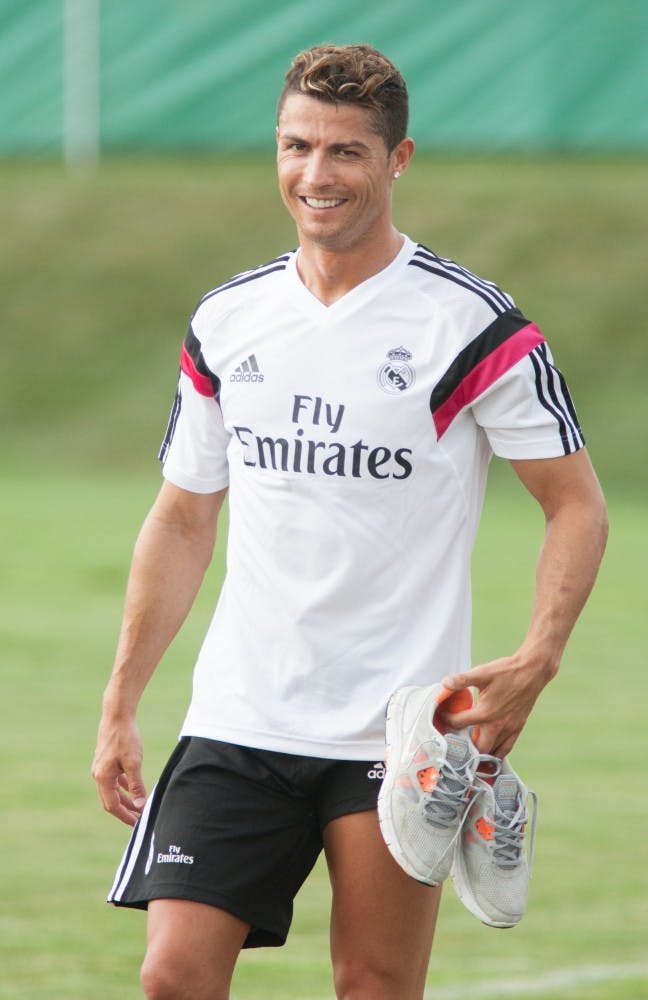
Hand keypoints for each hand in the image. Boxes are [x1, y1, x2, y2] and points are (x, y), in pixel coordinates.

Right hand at [91, 714, 146, 825]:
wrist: (117, 715)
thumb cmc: (125, 738)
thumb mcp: (134, 763)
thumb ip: (136, 785)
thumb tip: (139, 805)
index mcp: (102, 777)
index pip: (112, 805)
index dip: (125, 816)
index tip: (137, 824)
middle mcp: (98, 774)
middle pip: (110, 800)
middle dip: (125, 811)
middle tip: (139, 820)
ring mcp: (101, 768)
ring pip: (112, 790)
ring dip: (125, 800)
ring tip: (138, 808)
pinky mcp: (106, 761)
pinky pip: (114, 780)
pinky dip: (123, 787)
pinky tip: (132, 789)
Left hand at [440, 650, 556, 757]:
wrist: (532, 672)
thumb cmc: (507, 672)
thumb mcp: (482, 673)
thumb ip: (462, 680)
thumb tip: (445, 683)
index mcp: (484, 713)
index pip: (458, 723)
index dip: (447, 720)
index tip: (443, 716)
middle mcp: (497, 725)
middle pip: (476, 747)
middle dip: (464, 747)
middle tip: (456, 740)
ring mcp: (509, 729)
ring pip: (492, 751)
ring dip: (480, 752)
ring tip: (470, 748)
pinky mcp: (518, 728)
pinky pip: (506, 748)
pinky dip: (497, 753)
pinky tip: (491, 753)